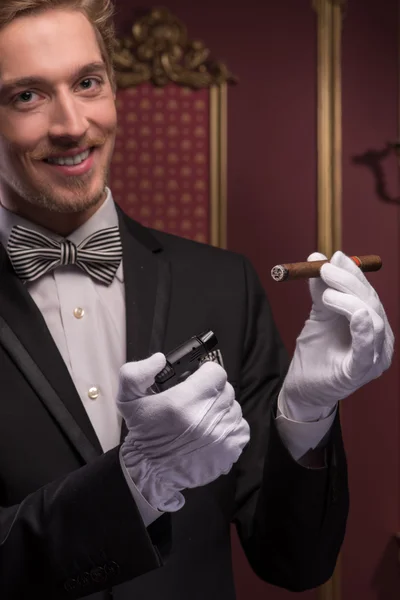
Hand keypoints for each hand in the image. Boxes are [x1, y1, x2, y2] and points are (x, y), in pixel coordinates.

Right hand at [116, 353, 249, 511]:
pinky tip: (213, 429)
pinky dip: (230, 426)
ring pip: (234, 407)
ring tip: (203, 416)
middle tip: (197, 400)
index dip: (206, 373)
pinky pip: (241, 427)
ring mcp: (221, 435)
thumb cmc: (144, 433)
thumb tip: (159, 360)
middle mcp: (206, 418)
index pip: (215, 372)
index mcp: (183, 402)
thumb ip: (137, 372)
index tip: (198, 379)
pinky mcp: (230, 450)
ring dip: (222, 408)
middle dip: (212, 391)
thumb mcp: (127, 398)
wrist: (152, 470)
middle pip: (226, 389)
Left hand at [279, 251, 393, 420]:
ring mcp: (374, 358)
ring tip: (326, 293)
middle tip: (325, 269)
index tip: (334, 257)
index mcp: (372, 325)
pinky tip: (359, 315)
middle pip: (372, 303)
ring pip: (373, 320)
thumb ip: (320, 291)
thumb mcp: (318, 316)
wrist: (302, 389)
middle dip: (349, 282)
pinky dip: (365, 330)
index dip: (353, 273)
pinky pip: (367, 349)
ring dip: (350, 300)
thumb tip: (317, 258)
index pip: (367, 293)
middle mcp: (380, 340)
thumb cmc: (315, 354)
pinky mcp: (360, 372)